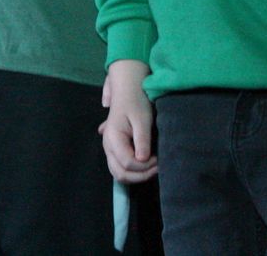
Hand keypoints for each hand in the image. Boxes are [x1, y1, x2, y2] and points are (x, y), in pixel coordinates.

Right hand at [100, 60, 157, 182]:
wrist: (128, 90)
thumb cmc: (136, 102)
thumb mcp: (142, 119)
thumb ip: (142, 140)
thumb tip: (142, 159)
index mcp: (113, 137)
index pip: (128, 163)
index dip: (146, 166)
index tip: (159, 158)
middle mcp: (107, 145)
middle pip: (120, 173)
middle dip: (141, 175)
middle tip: (157, 166)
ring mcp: (109, 148)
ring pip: (118, 173)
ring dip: (136, 176)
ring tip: (152, 166)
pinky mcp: (114, 149)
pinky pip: (119, 168)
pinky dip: (132, 173)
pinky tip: (145, 165)